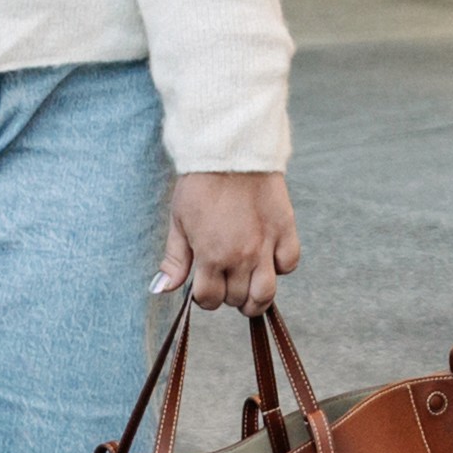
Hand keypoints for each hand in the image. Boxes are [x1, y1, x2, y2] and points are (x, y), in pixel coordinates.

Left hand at [156, 172, 298, 311]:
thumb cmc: (200, 185)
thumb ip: (174, 260)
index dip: (204, 298)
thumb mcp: (178, 222)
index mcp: (211, 256)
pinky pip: (289, 264)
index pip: (209, 300)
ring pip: (266, 293)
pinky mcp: (285, 230)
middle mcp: (241, 257)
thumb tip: (162, 288)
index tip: (204, 286)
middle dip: (227, 295)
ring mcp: (266, 246)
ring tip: (249, 286)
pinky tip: (268, 259)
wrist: (230, 152)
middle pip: (237, 299)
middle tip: (224, 281)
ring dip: (256, 297)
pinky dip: (279, 267)